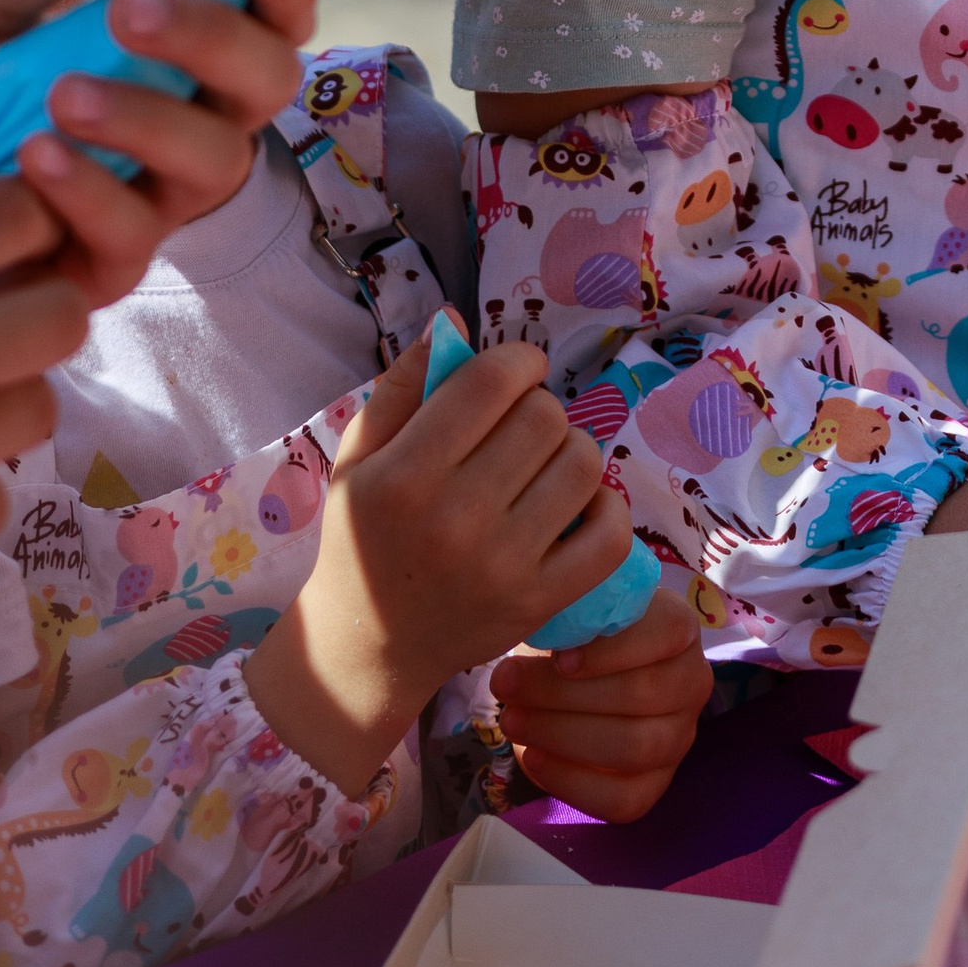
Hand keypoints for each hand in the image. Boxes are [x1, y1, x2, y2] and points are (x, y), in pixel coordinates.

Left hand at [0, 0, 315, 304]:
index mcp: (170, 54)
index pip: (264, 18)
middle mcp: (180, 126)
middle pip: (265, 85)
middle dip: (215, 38)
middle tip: (131, 6)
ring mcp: (149, 200)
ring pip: (215, 163)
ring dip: (149, 117)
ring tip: (64, 92)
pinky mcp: (100, 268)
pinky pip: (135, 236)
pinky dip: (91, 191)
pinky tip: (33, 157)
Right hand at [246, 326, 624, 796]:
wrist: (364, 647)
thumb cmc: (360, 539)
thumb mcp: (359, 458)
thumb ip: (402, 384)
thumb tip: (452, 319)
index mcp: (405, 475)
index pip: (493, 381)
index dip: (518, 360)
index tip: (515, 373)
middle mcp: (455, 519)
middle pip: (544, 417)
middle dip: (539, 406)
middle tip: (519, 428)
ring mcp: (502, 565)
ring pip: (583, 463)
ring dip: (570, 451)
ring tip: (541, 466)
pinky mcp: (538, 602)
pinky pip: (608, 533)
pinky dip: (605, 506)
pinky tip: (576, 504)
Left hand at [493, 584, 712, 822]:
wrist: (571, 685)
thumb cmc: (572, 638)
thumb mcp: (572, 615)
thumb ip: (571, 616)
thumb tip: (548, 630)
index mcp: (679, 628)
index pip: (667, 632)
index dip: (614, 649)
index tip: (559, 659)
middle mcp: (691, 682)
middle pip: (643, 694)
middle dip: (566, 695)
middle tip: (507, 686)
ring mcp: (679, 738)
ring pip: (635, 747)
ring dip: (564, 735)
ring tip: (512, 720)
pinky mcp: (654, 785)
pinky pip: (624, 799)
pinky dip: (572, 782)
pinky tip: (533, 758)